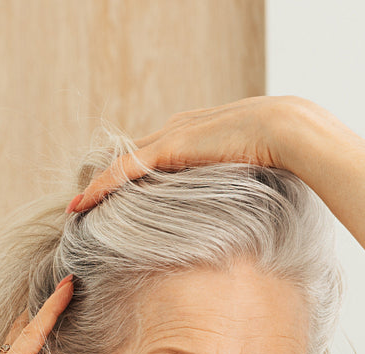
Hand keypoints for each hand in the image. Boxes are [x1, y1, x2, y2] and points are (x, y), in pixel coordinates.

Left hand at [69, 96, 318, 212]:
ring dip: (97, 187)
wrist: (288, 132)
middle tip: (84, 203)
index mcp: (196, 133)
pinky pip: (125, 171)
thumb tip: (235, 214)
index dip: (132, 176)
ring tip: (77, 208)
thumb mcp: (247, 171)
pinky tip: (83, 204)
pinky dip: (102, 187)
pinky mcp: (170, 147)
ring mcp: (172, 136)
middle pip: (131, 157)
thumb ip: (231, 184)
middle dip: (107, 180)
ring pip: (122, 164)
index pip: (154, 155)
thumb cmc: (280, 154)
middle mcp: (178, 129)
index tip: (116, 196)